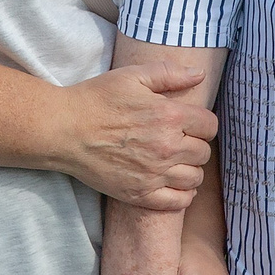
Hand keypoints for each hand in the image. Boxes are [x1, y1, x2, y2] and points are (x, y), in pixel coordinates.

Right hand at [56, 63, 217, 208]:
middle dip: (195, 145)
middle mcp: (167, 147)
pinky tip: (171, 183)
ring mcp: (154, 173)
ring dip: (189, 169)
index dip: (202, 123)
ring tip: (175, 162)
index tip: (190, 123)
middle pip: (204, 153)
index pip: (210, 126)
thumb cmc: (96, 99)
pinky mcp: (140, 194)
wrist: (64, 129)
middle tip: (179, 141)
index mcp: (169, 115)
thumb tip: (200, 74)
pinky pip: (178, 202)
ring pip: (194, 178)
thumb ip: (169, 73)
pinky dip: (182, 195)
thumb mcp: (132, 76)